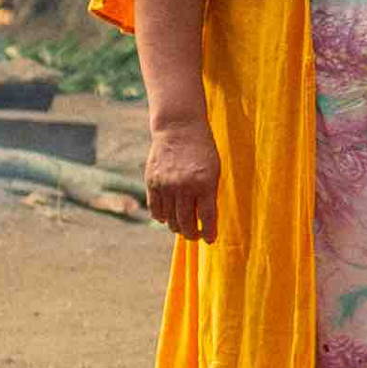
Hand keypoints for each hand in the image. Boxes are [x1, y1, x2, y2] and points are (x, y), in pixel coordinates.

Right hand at [145, 114, 220, 241]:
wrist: (179, 128)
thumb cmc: (202, 149)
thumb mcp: (213, 170)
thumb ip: (209, 194)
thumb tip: (204, 220)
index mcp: (204, 184)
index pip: (207, 218)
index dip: (208, 233)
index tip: (209, 239)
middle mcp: (184, 187)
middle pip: (186, 223)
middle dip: (192, 234)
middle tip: (195, 235)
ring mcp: (166, 185)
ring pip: (170, 219)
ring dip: (177, 227)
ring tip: (182, 227)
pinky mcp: (152, 182)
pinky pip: (155, 209)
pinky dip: (161, 217)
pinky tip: (167, 217)